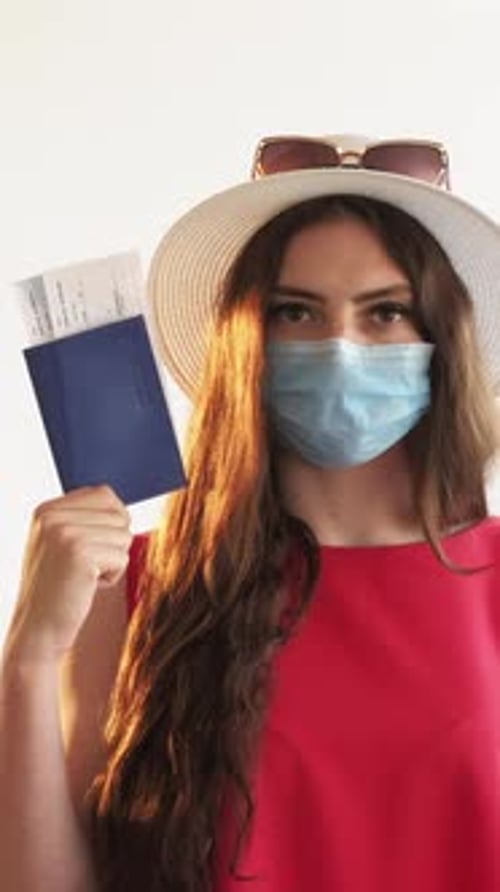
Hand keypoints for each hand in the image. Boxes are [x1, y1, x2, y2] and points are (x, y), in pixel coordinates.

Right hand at [5, 484, 132, 664]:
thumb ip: (83, 519)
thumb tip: (122, 507)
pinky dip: (112, 577)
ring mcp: (64, 532)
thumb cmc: (57, 589)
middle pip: (118, 514)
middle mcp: (52, 516)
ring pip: (124, 536)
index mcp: (45, 509)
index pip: (104, 493)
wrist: (37, 631)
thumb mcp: (60, 544)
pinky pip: (123, 557)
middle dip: (113, 544)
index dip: (111, 522)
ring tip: (83, 577)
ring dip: (112, 562)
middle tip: (85, 567)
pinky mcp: (80, 553)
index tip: (91, 549)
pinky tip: (86, 587)